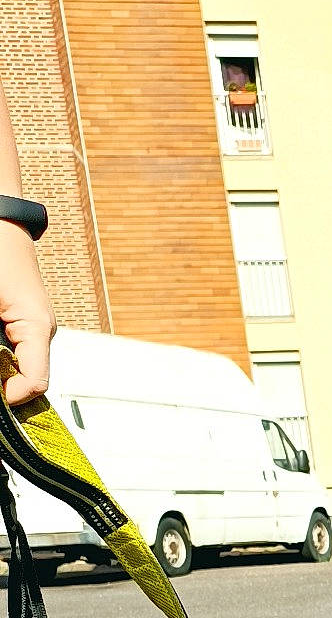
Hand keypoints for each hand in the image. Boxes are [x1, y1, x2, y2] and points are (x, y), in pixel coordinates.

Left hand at [0, 219, 55, 403]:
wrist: (0, 219)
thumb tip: (1, 381)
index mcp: (37, 327)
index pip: (35, 383)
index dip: (11, 398)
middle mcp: (41, 330)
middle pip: (26, 377)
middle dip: (5, 383)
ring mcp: (34, 325)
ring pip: (19, 364)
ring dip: (3, 368)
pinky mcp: (22, 319)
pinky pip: (16, 349)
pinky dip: (2, 356)